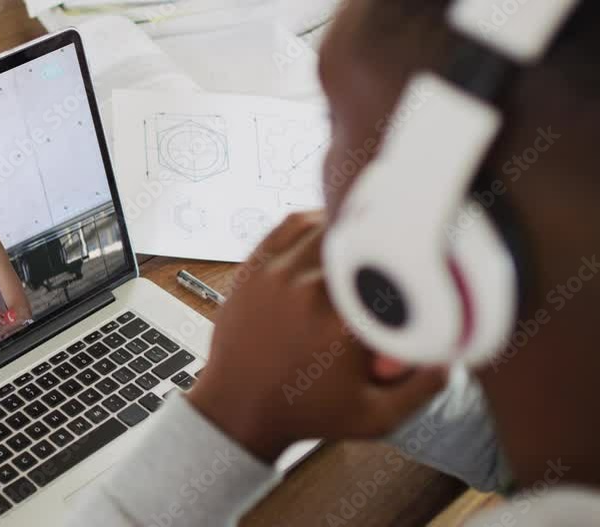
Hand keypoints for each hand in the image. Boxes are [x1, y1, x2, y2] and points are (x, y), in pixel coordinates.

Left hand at [188, 211, 446, 461]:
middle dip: (384, 246)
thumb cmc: (305, 413)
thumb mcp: (375, 417)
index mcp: (342, 325)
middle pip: (365, 240)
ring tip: (369, 243)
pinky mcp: (255, 267)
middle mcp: (308, 291)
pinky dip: (317, 220)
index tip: (424, 269)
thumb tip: (455, 346)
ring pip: (328, 225)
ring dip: (353, 230)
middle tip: (398, 253)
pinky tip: (333, 232)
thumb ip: (425, 386)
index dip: (414, 264)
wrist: (238, 408)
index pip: (396, 270)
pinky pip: (292, 224)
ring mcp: (277, 274)